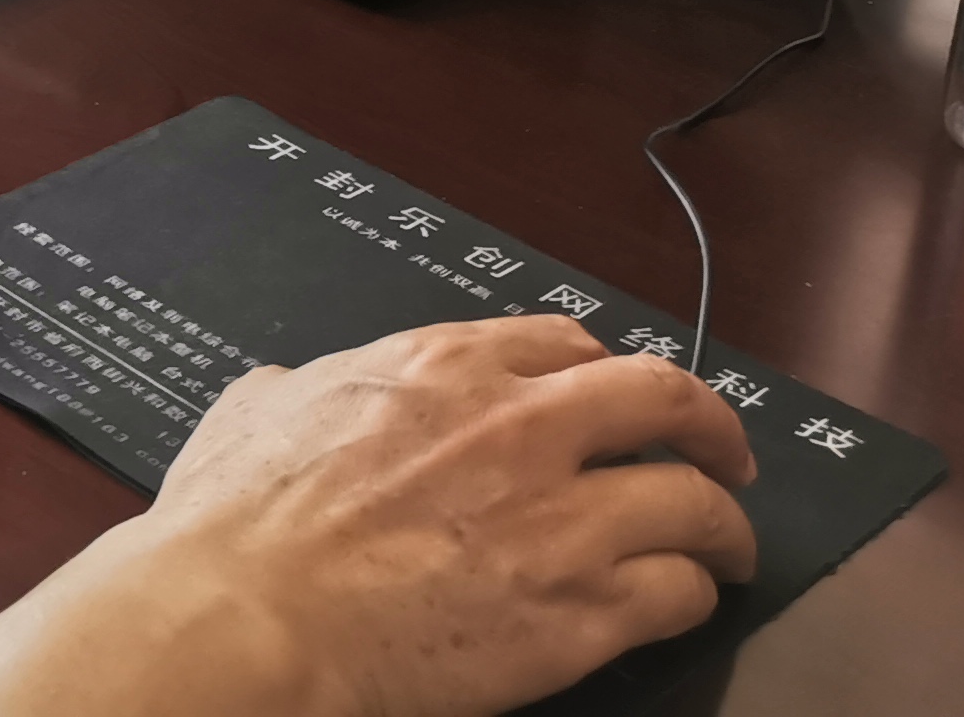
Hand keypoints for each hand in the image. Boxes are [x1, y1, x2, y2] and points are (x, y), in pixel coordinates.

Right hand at [0, 315, 757, 716]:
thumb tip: (297, 392)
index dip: (605, 372)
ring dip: (722, 526)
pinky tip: (682, 606)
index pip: (567, 344)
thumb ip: (302, 389)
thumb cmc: (236, 526)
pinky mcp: (581, 611)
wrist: (250, 618)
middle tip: (724, 456)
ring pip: (696, 503)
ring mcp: (560, 518)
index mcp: (440, 366)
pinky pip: (678, 593)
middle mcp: (520, 425)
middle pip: (663, 398)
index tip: (618, 400)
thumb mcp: (256, 409)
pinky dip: (691, 596)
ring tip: (728, 550)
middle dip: (710, 426)